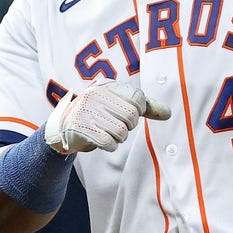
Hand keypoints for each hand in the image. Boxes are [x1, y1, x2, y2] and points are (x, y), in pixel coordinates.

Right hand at [44, 80, 170, 153]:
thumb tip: (169, 113)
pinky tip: (102, 140)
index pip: (137, 98)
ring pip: (121, 131)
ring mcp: (86, 111)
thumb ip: (145, 107)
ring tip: (107, 132)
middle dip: (128, 126)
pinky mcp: (81, 128)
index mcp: (107, 86)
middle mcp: (95, 95)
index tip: (127, 113)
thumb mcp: (119, 104)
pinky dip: (109, 145)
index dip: (138, 110)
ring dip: (118, 137)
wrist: (64, 126)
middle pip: (131, 116)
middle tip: (116, 125)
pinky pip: (108, 142)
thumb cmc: (98, 114)